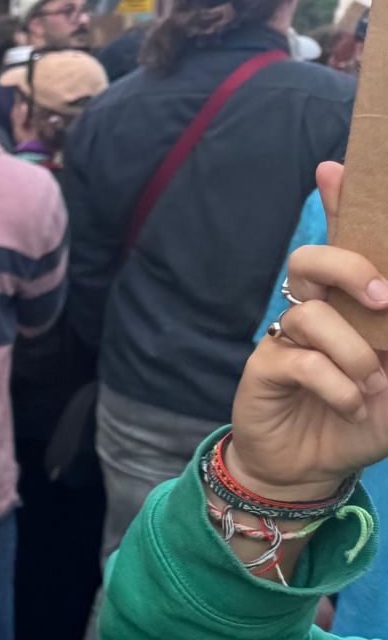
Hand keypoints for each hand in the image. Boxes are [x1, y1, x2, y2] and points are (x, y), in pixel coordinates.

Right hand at [229, 161, 387, 500]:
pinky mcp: (263, 368)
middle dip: (347, 267)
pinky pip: (298, 359)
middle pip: (310, 260)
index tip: (333, 169)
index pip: (342, 243)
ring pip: (310, 314)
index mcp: (349, 305)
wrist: (315, 470)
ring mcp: (285, 339)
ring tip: (371, 385)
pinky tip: (349, 403)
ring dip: (353, 352)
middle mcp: (315, 312)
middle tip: (383, 298)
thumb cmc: (367, 416)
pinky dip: (334, 384)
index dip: (335, 202)